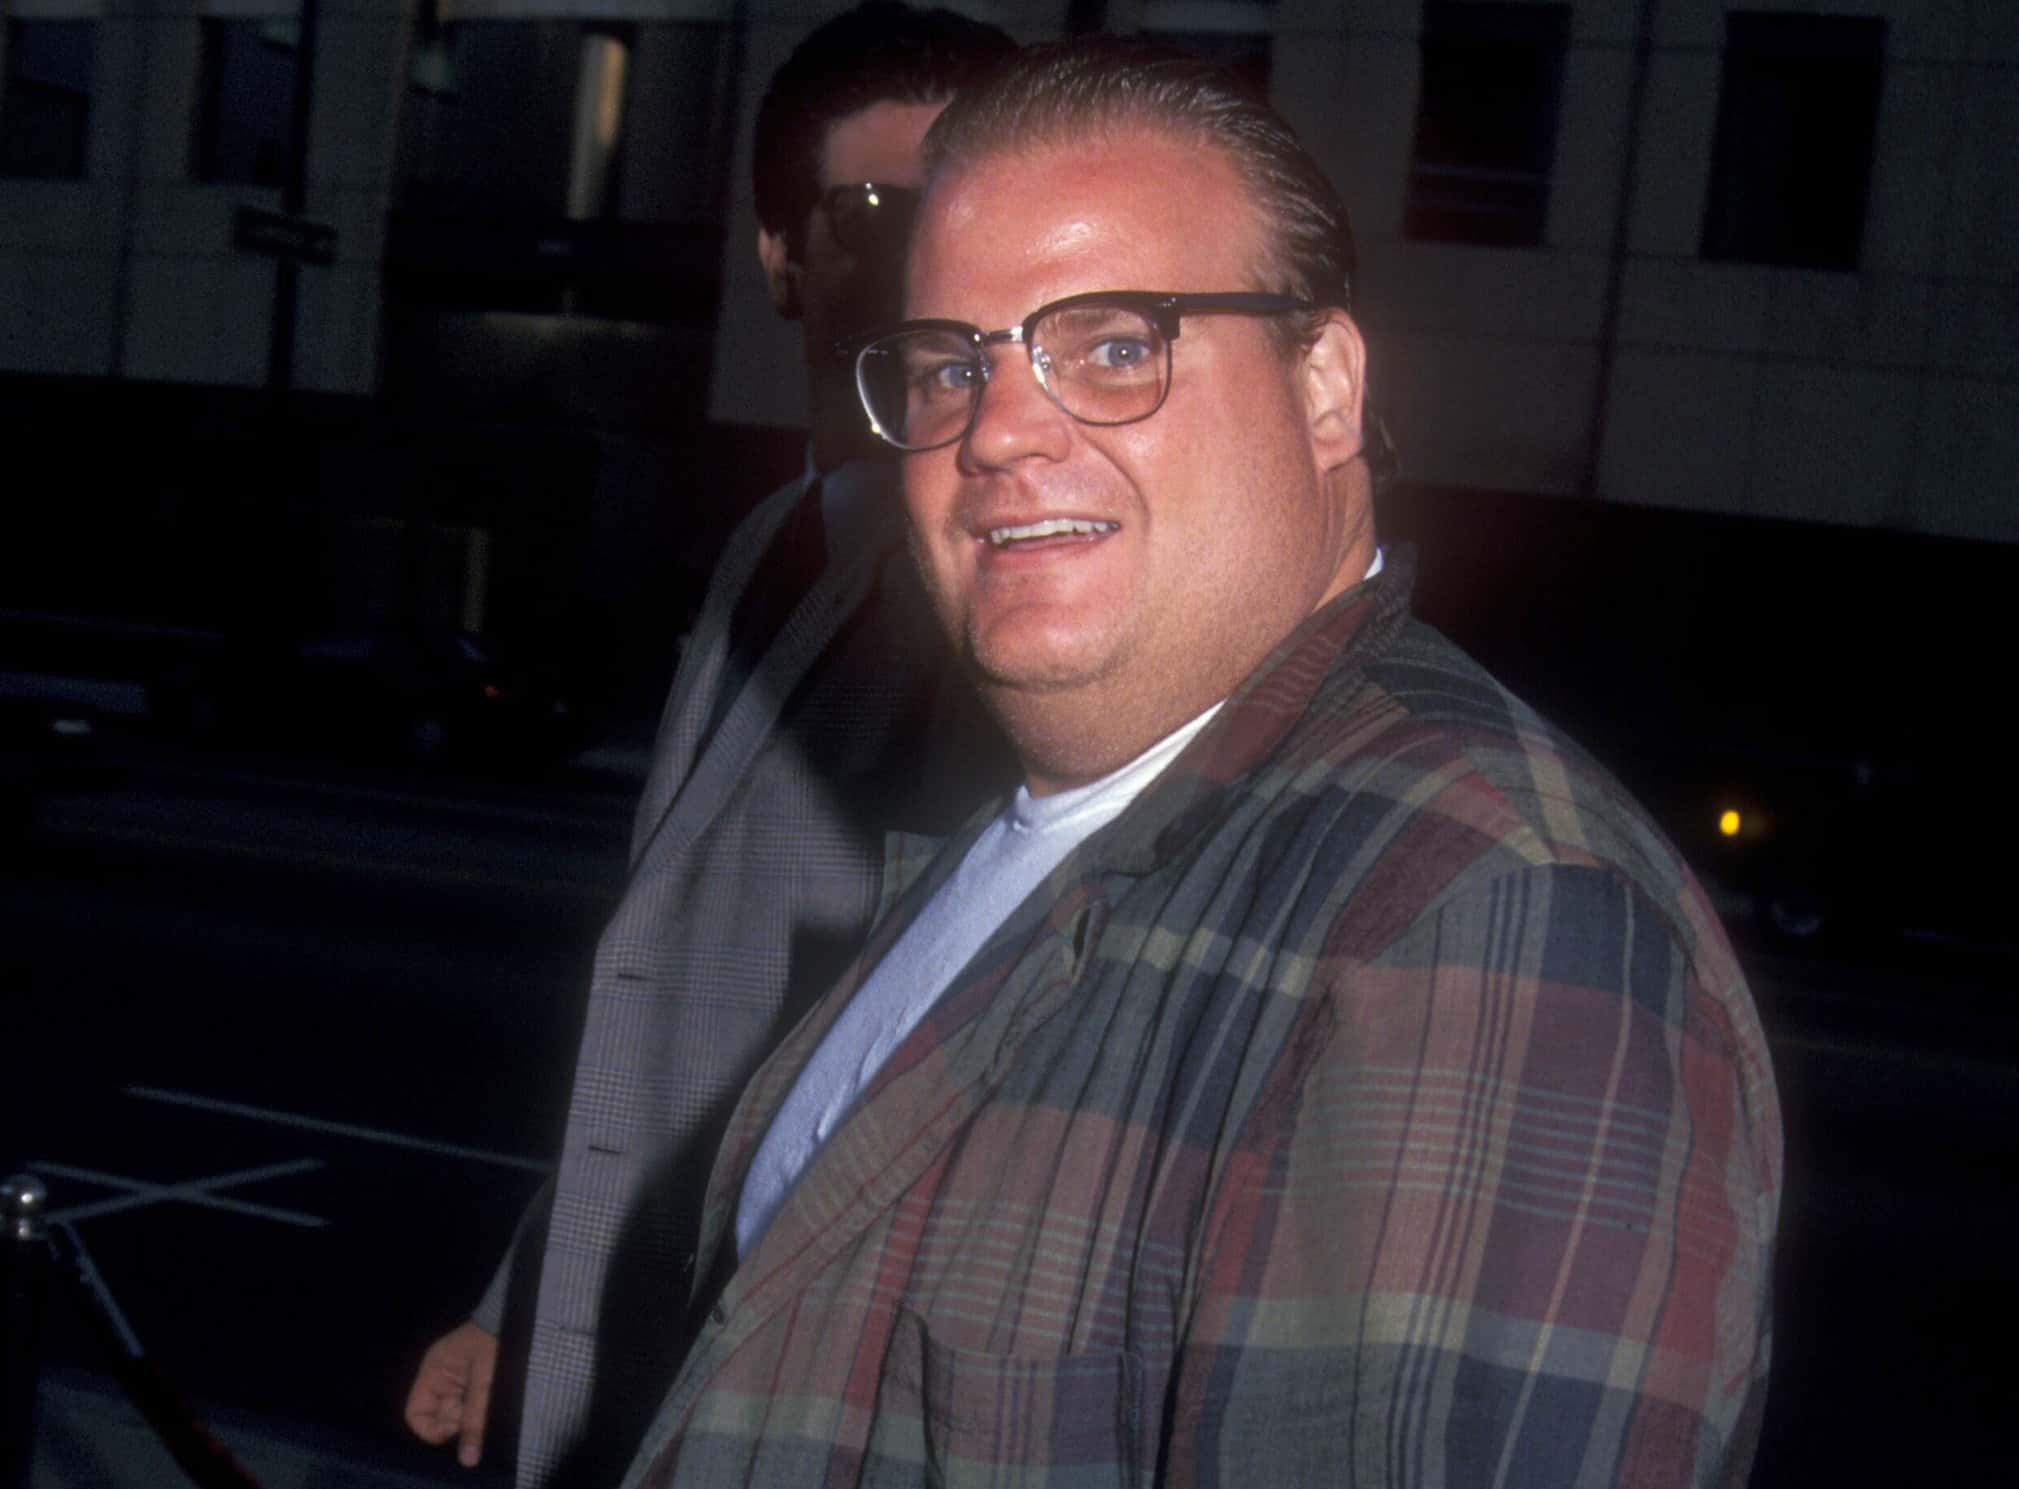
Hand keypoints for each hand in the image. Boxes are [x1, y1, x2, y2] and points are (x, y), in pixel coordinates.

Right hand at [403, 1320, 497, 1466]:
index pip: (415, 1413)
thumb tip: (468, 1459)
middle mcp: (441, 1378)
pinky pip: (472, 1406)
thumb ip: (475, 1419)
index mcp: (433, 1372)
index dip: (431, 1429)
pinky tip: (493, 1400)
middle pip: (439, 1417)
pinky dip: (482, 1410)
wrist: (518, 1315)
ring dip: (473, 1416)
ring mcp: (458, 1380)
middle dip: (458, 1421)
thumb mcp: (484, 1382)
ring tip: (489, 1398)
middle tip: (479, 1410)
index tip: (456, 1428)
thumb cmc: (494, 1341)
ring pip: (458, 1414)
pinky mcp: (476, 1381)